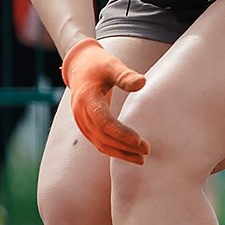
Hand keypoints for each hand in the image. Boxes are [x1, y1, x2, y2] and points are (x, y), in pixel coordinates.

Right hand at [61, 38, 148, 161]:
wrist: (79, 67)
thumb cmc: (99, 65)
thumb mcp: (112, 66)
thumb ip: (126, 75)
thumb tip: (142, 82)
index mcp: (87, 98)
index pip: (104, 121)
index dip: (120, 133)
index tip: (139, 140)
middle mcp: (81, 113)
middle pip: (103, 136)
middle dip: (125, 146)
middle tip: (146, 151)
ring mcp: (81, 122)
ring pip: (100, 143)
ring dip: (120, 153)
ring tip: (141, 159)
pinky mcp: (85, 126)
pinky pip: (98, 142)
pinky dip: (113, 151)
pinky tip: (129, 155)